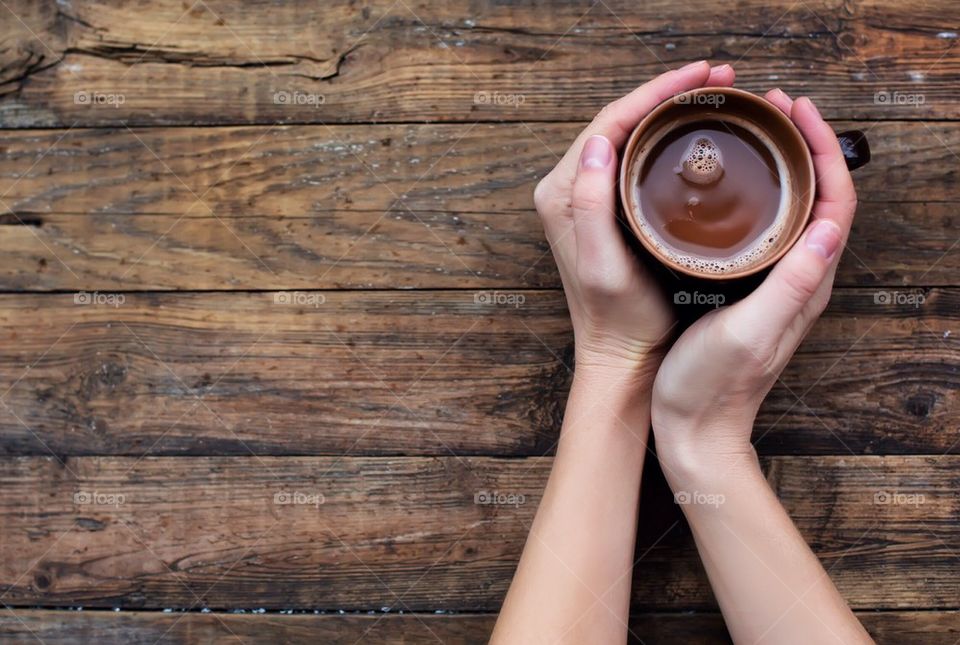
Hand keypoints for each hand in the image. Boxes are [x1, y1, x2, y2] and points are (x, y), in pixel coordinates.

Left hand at [535, 61, 735, 381]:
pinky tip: (695, 132)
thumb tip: (599, 141)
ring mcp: (588, 200)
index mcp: (562, 193)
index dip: (656, 91)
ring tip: (713, 92)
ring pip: (629, 137)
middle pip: (620, 122)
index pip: (609, 123)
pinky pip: (635, 159)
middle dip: (667, 93)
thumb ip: (591, 204)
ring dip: (668, 110)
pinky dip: (665, 138)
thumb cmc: (618, 317)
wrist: (622, 355)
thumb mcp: (605, 265)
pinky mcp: (607, 212)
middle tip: (718, 76)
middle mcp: (569, 190)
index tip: (701, 74)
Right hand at [651, 90, 857, 475]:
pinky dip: (756, 195)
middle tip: (771, 108)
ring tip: (754, 133)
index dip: (823, 151)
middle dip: (804, 145)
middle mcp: (798, 279)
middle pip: (817, 198)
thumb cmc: (711, 387)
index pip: (834, 203)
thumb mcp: (750, 332)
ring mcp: (773, 285)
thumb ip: (790, 284)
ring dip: (782, 166)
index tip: (796, 112)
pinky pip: (764, 230)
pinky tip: (727, 187)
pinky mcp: (747, 291)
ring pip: (791, 211)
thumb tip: (826, 227)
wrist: (691, 430)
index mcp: (806, 283)